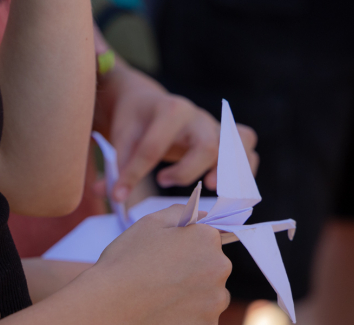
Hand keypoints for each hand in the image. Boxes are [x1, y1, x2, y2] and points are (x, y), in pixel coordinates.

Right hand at [92, 204, 231, 324]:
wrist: (108, 309)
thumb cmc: (125, 263)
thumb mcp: (150, 223)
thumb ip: (182, 213)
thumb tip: (203, 216)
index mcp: (208, 240)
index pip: (209, 241)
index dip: (188, 250)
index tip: (169, 259)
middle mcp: (220, 269)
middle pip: (213, 270)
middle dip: (195, 274)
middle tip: (162, 282)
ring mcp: (216, 302)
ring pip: (211, 298)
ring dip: (194, 300)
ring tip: (162, 302)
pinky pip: (203, 324)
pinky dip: (188, 324)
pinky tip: (164, 320)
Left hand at [94, 62, 258, 201]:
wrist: (147, 101)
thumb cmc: (135, 121)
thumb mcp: (122, 137)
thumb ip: (117, 165)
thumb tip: (104, 194)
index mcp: (169, 109)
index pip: (154, 146)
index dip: (134, 174)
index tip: (119, 194)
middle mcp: (198, 116)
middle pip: (208, 145)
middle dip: (189, 171)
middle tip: (165, 181)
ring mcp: (216, 126)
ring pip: (241, 141)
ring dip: (231, 169)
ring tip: (212, 187)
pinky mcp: (227, 138)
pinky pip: (249, 150)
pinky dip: (246, 170)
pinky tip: (230, 190)